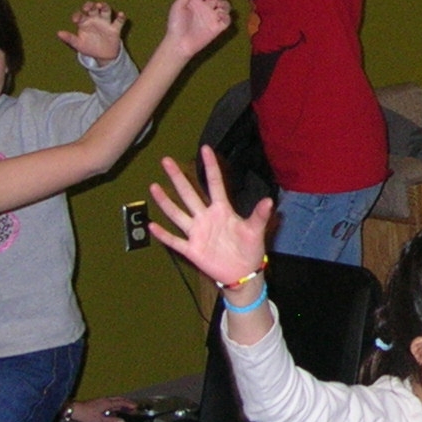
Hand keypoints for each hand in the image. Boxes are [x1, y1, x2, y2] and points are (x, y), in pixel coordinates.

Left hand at [56, 1, 125, 63]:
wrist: (103, 56)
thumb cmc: (88, 47)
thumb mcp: (78, 44)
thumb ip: (69, 38)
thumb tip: (58, 33)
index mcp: (84, 22)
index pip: (80, 15)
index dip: (77, 15)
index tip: (76, 19)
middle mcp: (95, 20)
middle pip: (93, 9)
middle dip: (91, 6)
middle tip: (89, 7)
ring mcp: (105, 23)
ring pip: (106, 11)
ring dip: (104, 7)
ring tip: (101, 6)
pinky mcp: (115, 29)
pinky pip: (119, 21)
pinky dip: (121, 17)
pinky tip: (121, 14)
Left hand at [63, 394, 137, 421]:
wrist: (74, 410)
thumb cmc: (85, 414)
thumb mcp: (99, 419)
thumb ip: (111, 421)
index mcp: (107, 403)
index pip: (121, 402)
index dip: (129, 404)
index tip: (135, 406)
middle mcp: (105, 400)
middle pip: (119, 399)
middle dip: (126, 402)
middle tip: (132, 405)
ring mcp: (100, 401)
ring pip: (114, 401)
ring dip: (121, 403)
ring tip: (125, 407)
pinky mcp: (97, 403)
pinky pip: (109, 403)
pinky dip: (114, 405)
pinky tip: (112, 410)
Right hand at [147, 147, 272, 285]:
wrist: (243, 272)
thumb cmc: (250, 249)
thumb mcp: (256, 230)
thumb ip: (259, 215)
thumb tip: (269, 200)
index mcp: (222, 209)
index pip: (215, 183)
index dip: (210, 166)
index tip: (205, 148)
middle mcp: (206, 217)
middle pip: (189, 194)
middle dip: (177, 178)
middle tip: (166, 160)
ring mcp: (197, 233)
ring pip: (177, 214)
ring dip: (165, 202)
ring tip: (153, 187)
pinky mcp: (192, 249)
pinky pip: (175, 240)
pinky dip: (163, 234)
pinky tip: (151, 225)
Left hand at [162, 0, 232, 55]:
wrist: (179, 42)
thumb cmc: (176, 24)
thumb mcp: (177, 5)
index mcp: (196, 2)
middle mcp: (205, 8)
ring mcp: (212, 18)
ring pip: (225, 6)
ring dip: (224, 3)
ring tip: (218, 7)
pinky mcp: (218, 28)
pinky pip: (227, 20)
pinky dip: (226, 16)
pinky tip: (218, 15)